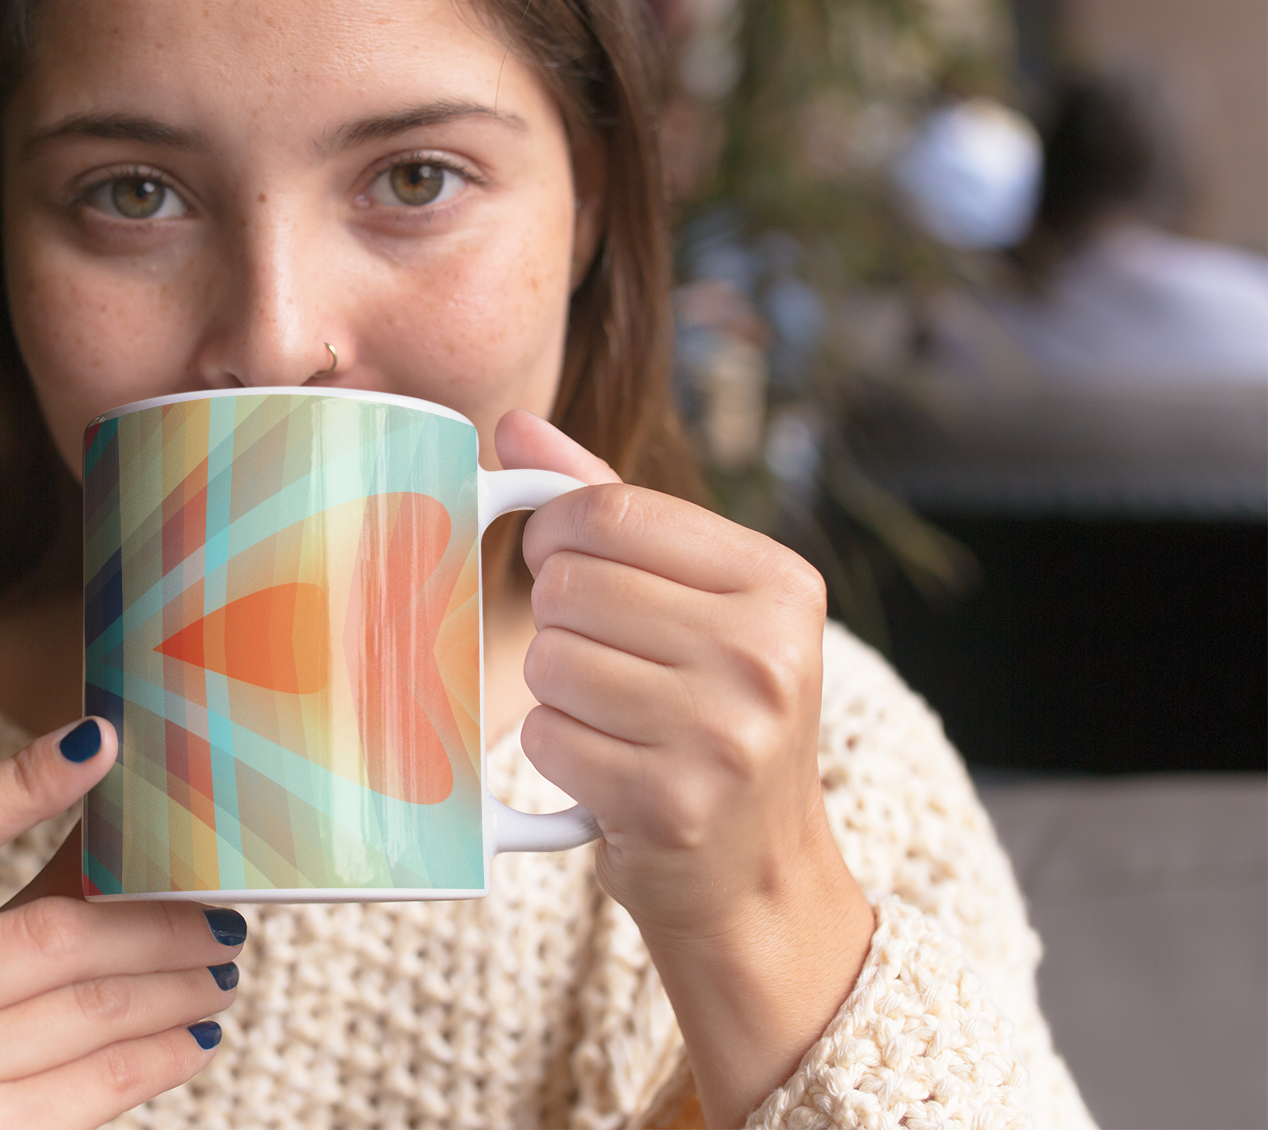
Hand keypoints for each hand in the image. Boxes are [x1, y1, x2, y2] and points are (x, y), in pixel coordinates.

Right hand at [0, 718, 244, 1129]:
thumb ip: (20, 893)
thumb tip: (130, 811)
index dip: (16, 781)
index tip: (104, 740)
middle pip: (46, 933)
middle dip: (154, 920)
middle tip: (218, 911)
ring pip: (88, 1008)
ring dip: (175, 984)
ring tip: (219, 968)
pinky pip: (97, 1084)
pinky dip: (160, 1054)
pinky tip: (194, 1035)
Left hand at [496, 411, 871, 1129]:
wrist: (756, 870)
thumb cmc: (711, 710)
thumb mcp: (694, 597)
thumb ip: (609, 503)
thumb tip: (517, 428)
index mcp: (780, 583)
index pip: (612, 507)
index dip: (557, 530)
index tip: (560, 557)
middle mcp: (765, 654)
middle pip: (571, 584)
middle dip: (557, 617)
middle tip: (599, 653)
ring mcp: (723, 734)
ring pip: (550, 659)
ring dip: (555, 686)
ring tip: (610, 711)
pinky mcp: (670, 803)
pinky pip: (546, 735)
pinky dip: (555, 747)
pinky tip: (604, 761)